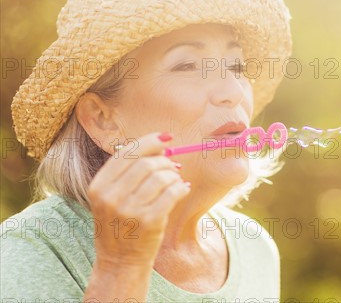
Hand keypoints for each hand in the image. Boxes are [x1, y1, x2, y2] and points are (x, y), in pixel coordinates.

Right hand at [87, 132, 189, 268]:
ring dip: (174, 175)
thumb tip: (161, 146)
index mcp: (98, 186)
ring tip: (175, 181)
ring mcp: (129, 210)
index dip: (149, 141)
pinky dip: (182, 187)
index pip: (126, 153)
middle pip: (146, 163)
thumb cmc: (120, 225)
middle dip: (165, 161)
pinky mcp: (149, 221)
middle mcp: (110, 197)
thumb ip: (128, 172)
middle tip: (173, 166)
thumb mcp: (111, 198)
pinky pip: (173, 192)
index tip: (166, 137)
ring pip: (161, 176)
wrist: (119, 263)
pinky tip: (183, 189)